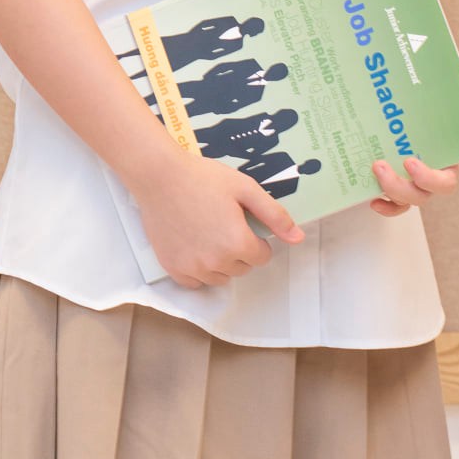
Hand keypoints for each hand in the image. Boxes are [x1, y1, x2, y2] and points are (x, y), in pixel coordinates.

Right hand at [133, 149, 304, 288]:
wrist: (160, 177)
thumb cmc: (204, 178)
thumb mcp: (245, 188)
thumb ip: (274, 215)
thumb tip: (298, 238)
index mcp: (238, 244)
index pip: (262, 257)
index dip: (256, 238)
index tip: (242, 222)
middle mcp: (216, 262)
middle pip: (242, 268)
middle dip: (239, 250)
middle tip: (224, 223)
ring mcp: (193, 268)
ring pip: (220, 277)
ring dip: (221, 262)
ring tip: (208, 233)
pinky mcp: (173, 269)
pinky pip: (196, 282)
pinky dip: (198, 270)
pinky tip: (194, 246)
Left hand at [370, 118, 458, 219]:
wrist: (416, 125)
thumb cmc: (436, 124)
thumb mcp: (450, 119)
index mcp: (447, 168)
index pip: (444, 183)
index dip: (427, 178)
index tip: (410, 162)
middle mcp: (431, 183)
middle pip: (421, 196)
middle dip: (400, 186)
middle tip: (381, 166)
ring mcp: (414, 188)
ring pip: (406, 201)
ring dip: (390, 189)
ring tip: (375, 169)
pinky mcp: (397, 190)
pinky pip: (394, 207)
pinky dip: (385, 207)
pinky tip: (374, 199)